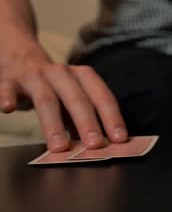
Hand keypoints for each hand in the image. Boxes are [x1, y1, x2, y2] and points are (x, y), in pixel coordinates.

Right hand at [0, 52, 127, 151]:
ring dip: (54, 124)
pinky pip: (9, 88)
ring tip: (59, 147)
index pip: (102, 97)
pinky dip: (7, 97)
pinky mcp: (11, 80)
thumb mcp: (73, 101)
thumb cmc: (54, 90)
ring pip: (46, 99)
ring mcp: (36, 76)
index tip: (120, 139)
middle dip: (87, 123)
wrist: (20, 63)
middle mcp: (63, 73)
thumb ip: (84, 120)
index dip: (112, 118)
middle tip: (94, 146)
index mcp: (84, 77)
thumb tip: (100, 148)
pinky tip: (7, 108)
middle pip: (77, 99)